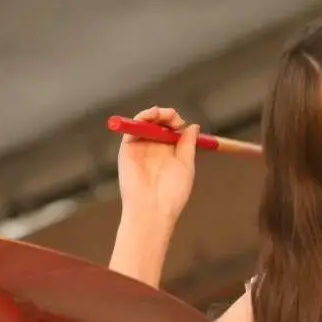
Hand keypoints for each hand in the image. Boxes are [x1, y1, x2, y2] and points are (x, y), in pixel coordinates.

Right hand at [117, 106, 199, 222]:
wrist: (152, 208)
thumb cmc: (172, 192)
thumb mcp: (186, 165)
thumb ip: (188, 144)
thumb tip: (193, 125)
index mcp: (170, 152)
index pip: (173, 129)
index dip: (177, 123)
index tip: (183, 125)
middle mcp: (154, 148)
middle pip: (159, 123)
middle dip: (166, 116)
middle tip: (172, 117)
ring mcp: (141, 147)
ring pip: (145, 122)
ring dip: (153, 113)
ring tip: (160, 114)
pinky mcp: (128, 148)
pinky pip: (132, 128)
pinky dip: (140, 118)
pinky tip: (150, 116)